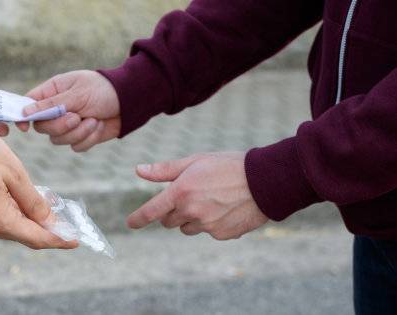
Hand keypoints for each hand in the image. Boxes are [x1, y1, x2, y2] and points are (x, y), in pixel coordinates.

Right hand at [0, 135, 77, 249]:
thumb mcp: (15, 174)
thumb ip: (34, 202)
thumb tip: (49, 223)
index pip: (35, 238)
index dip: (58, 240)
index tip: (74, 241)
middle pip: (18, 233)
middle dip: (40, 226)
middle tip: (58, 215)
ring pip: (1, 225)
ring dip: (20, 217)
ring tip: (36, 201)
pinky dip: (1, 211)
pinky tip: (9, 196)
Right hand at [17, 70, 120, 151]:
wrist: (129, 102)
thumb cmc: (103, 90)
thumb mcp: (77, 93)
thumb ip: (51, 104)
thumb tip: (25, 112)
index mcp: (52, 92)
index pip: (28, 105)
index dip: (23, 117)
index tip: (24, 127)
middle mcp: (56, 109)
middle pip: (42, 127)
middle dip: (60, 126)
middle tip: (77, 117)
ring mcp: (68, 125)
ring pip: (58, 140)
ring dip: (78, 132)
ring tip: (93, 120)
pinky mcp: (80, 137)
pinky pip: (75, 146)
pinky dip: (88, 139)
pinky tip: (98, 125)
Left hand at [126, 152, 268, 239]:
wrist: (266, 181)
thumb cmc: (228, 165)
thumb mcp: (195, 161)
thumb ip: (164, 170)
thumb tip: (138, 170)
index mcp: (180, 192)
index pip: (151, 211)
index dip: (138, 219)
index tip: (131, 223)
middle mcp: (191, 211)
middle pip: (169, 221)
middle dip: (173, 211)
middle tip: (190, 196)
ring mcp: (207, 225)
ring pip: (188, 228)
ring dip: (192, 218)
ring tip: (212, 200)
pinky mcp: (221, 235)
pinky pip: (208, 232)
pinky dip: (212, 223)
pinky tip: (226, 209)